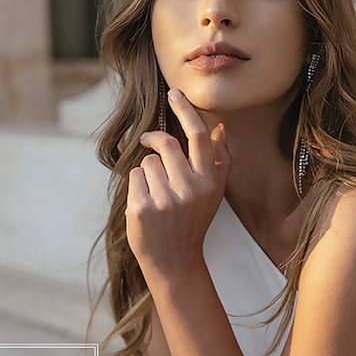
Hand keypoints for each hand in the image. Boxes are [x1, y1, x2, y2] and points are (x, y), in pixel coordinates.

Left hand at [126, 88, 230, 278]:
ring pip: (148, 161)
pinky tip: (146, 203)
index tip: (175, 93)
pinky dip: (137, 185)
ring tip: (156, 192)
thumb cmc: (193, 222)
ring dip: (147, 170)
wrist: (175, 261)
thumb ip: (219, 161)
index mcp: (209, 183)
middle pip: (168, 144)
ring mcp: (165, 199)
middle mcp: (190, 189)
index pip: (199, 137)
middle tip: (147, 139)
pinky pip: (135, 176)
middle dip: (154, 138)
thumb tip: (219, 128)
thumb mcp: (213, 194)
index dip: (186, 111)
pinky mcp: (142, 208)